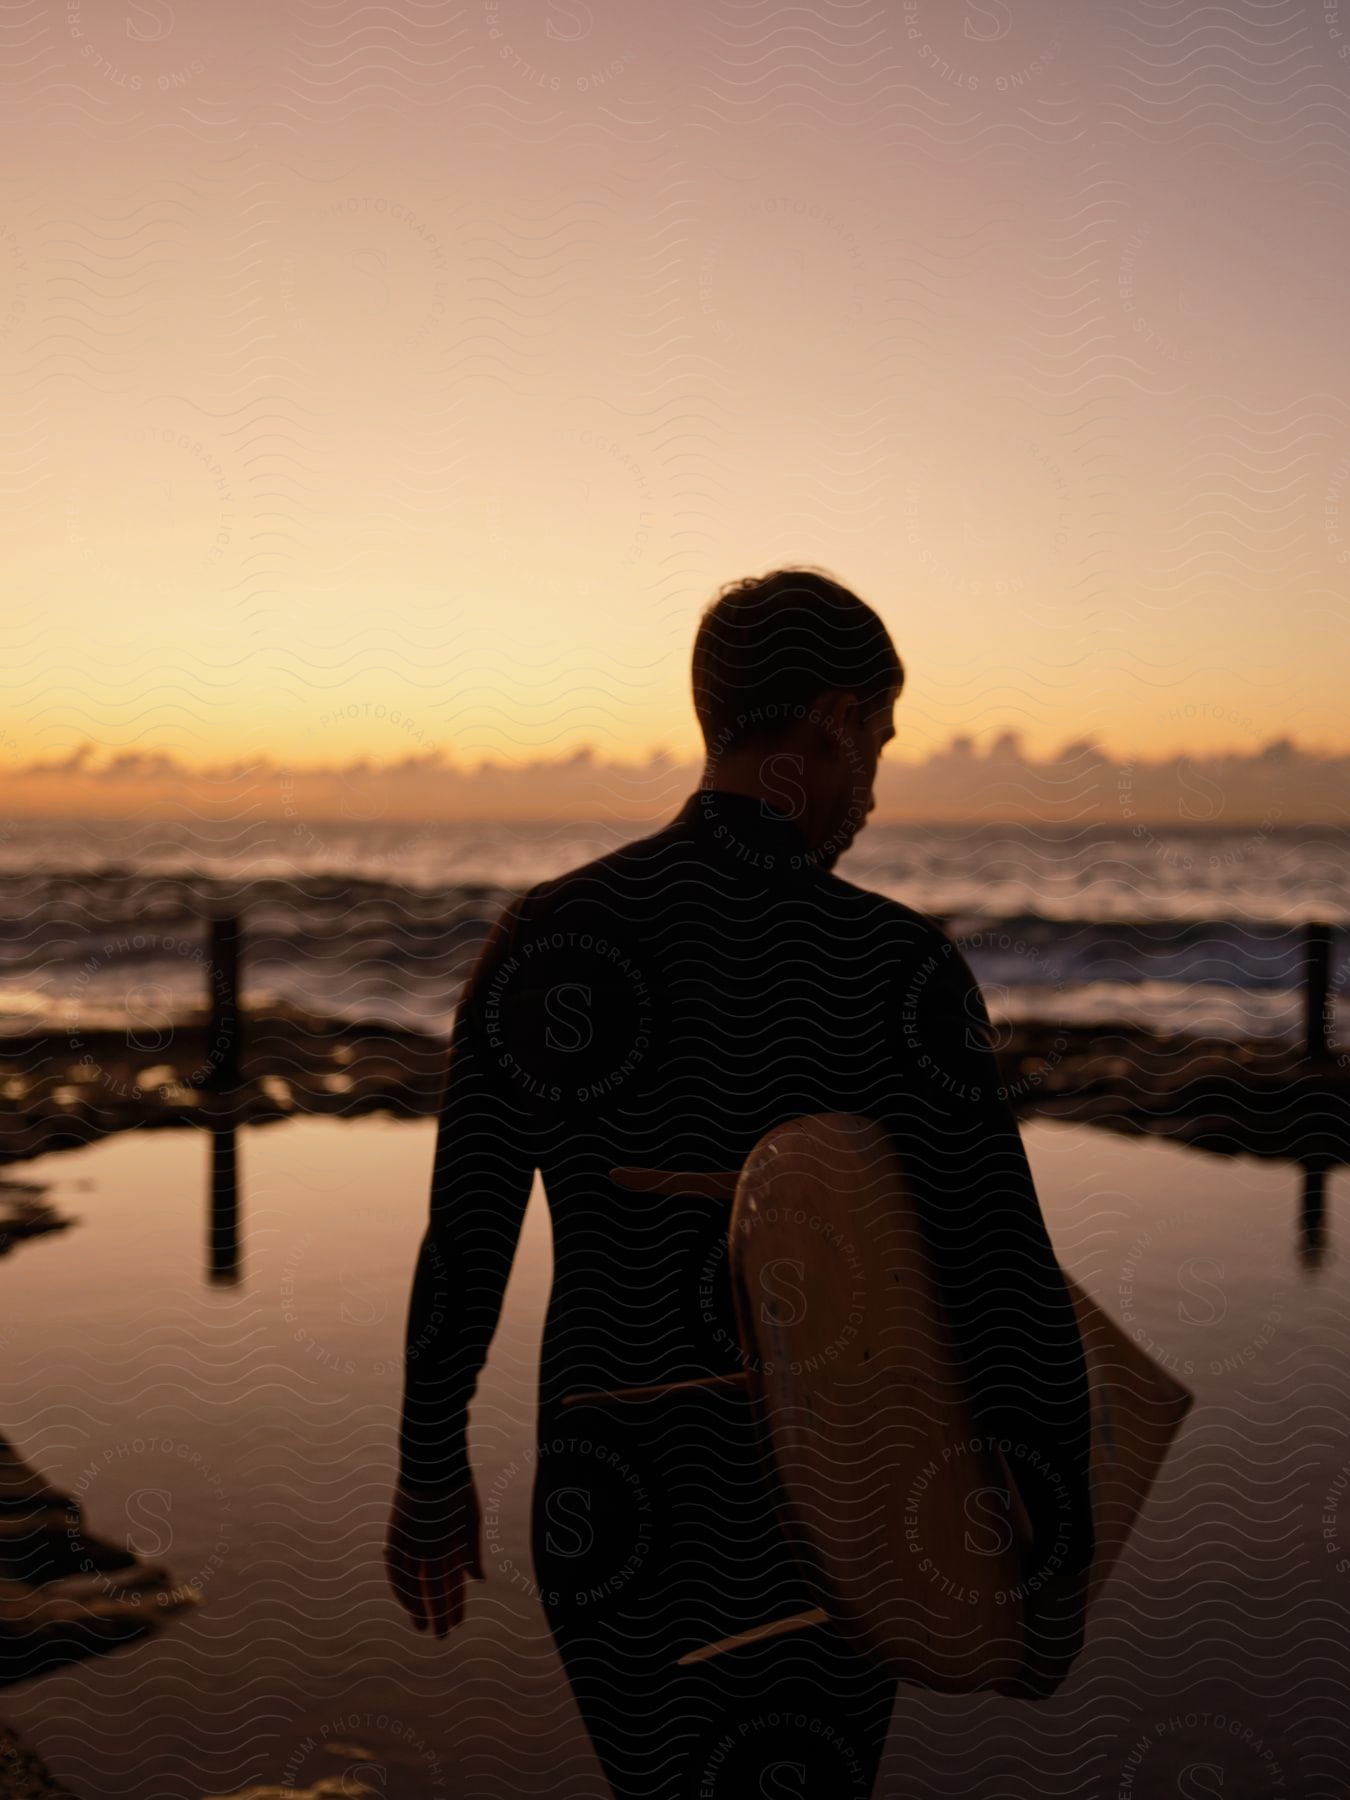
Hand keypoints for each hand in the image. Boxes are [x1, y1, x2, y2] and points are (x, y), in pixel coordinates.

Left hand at [384, 1478, 482, 1637]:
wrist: (434, 1464)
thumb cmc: (457, 1488)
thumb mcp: (469, 1521)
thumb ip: (472, 1552)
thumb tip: (479, 1580)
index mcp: (449, 1542)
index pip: (451, 1580)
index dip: (455, 1603)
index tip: (458, 1624)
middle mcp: (429, 1546)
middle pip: (432, 1587)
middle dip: (437, 1611)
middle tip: (441, 1636)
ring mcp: (412, 1543)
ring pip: (415, 1583)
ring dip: (419, 1606)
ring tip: (425, 1627)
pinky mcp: (395, 1537)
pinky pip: (397, 1570)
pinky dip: (404, 1590)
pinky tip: (413, 1607)